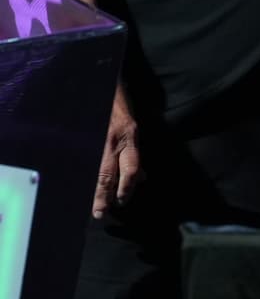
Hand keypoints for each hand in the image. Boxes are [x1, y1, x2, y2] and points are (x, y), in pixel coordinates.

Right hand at [94, 84, 143, 218]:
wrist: (102, 86)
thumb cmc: (120, 109)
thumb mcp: (134, 130)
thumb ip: (135, 154)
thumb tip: (141, 179)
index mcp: (128, 138)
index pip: (130, 168)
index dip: (127, 187)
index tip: (122, 201)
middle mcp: (112, 140)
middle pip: (108, 174)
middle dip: (105, 195)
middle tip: (101, 213)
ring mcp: (95, 139)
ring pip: (94, 170)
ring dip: (93, 190)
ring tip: (92, 206)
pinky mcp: (81, 138)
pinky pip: (82, 161)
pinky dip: (82, 176)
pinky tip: (79, 188)